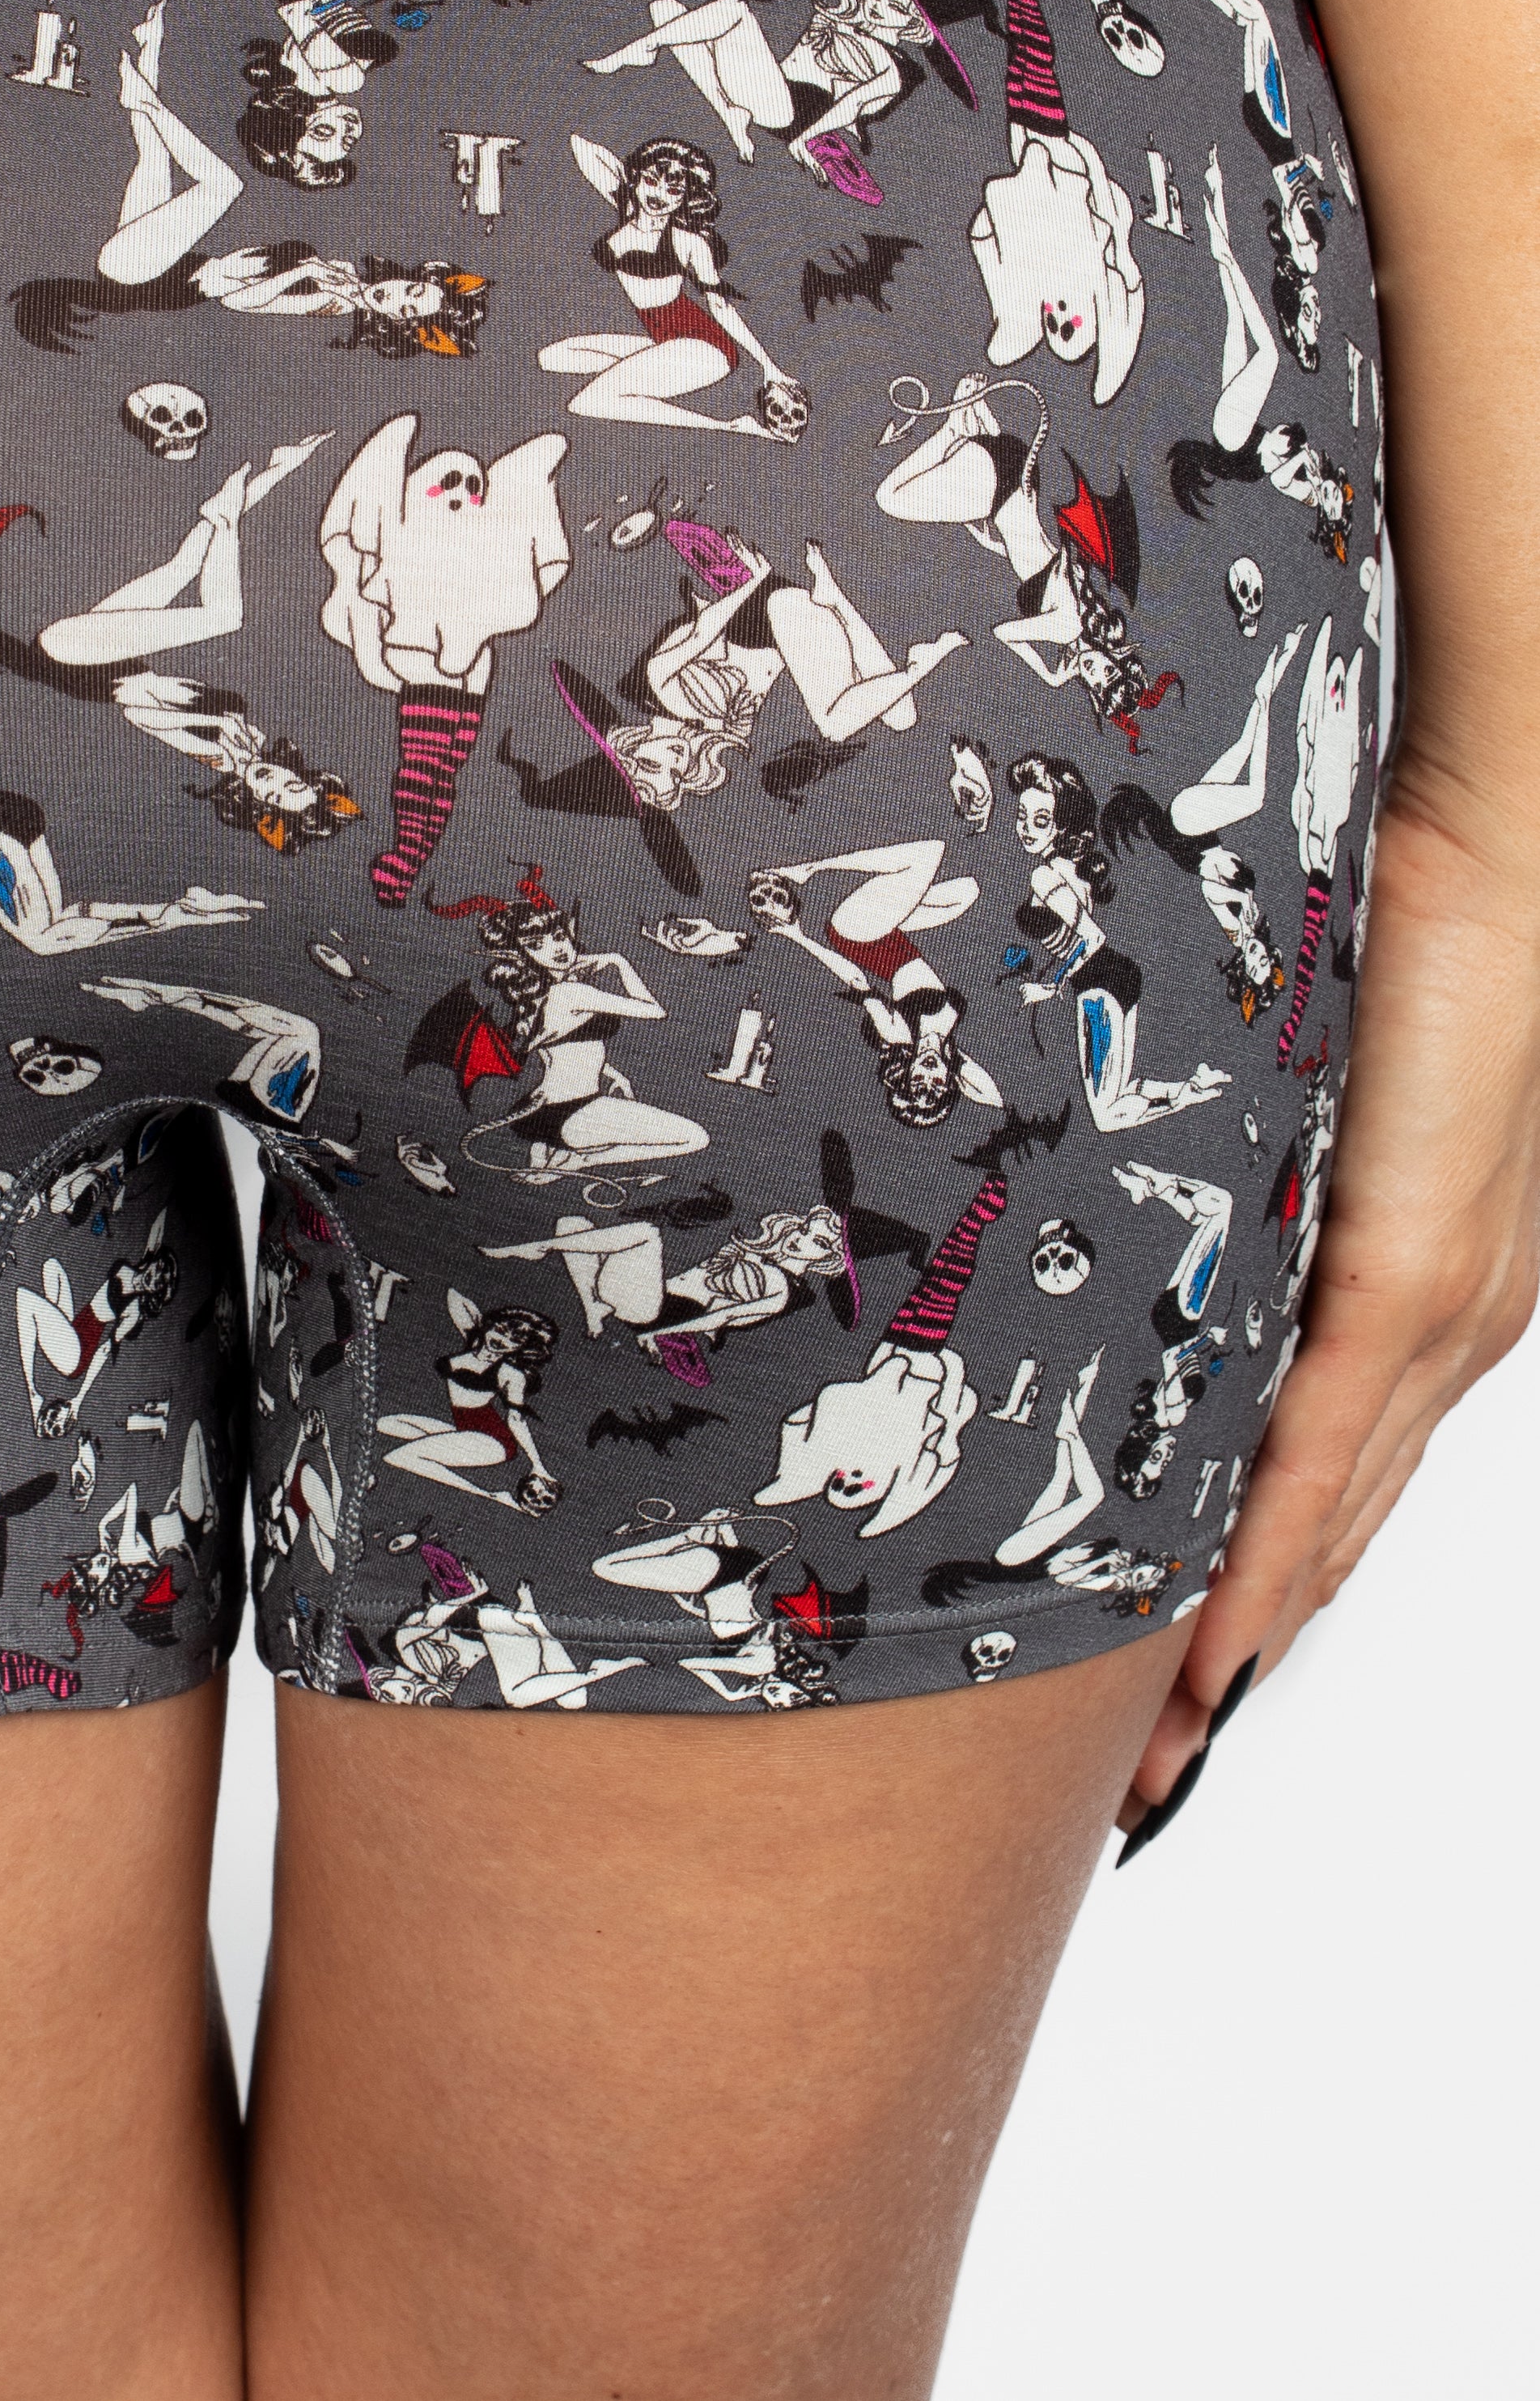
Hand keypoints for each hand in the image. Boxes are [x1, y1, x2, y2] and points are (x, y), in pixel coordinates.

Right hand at [1119, 776, 1538, 1828]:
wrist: (1501, 833)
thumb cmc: (1401, 930)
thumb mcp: (1287, 1080)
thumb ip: (1223, 1153)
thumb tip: (1105, 1180)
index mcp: (1421, 1286)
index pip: (1326, 1472)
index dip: (1257, 1591)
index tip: (1181, 1685)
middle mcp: (1441, 1328)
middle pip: (1328, 1540)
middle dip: (1236, 1664)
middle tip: (1149, 1772)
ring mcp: (1433, 1313)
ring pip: (1324, 1526)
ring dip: (1239, 1646)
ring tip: (1158, 1746)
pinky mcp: (1408, 1275)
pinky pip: (1317, 1457)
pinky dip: (1262, 1568)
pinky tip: (1213, 1651)